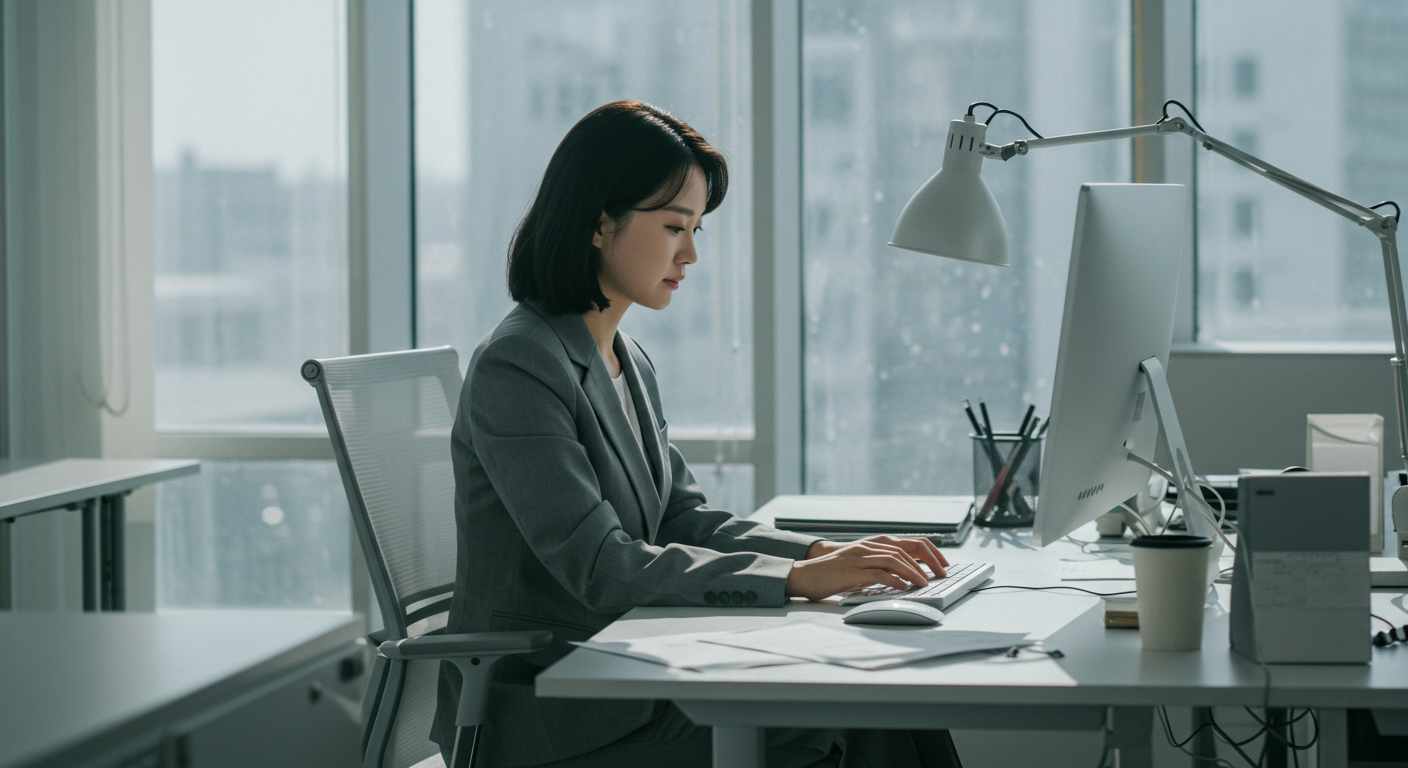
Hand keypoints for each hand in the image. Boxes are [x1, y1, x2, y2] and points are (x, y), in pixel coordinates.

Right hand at [787, 536, 950, 600]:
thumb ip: (879, 568)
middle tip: (940, 575)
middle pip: (905, 551)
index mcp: (872, 545)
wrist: (805, 576)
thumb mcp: (860, 567)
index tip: (943, 565)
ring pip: (894, 560)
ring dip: (913, 572)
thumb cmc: (833, 575)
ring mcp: (859, 558)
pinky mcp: (852, 571)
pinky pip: (878, 573)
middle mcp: (868, 547)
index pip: (907, 543)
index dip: (929, 552)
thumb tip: (904, 579)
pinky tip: (904, 588)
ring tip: (924, 583)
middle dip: (926, 563)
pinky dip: (895, 580)